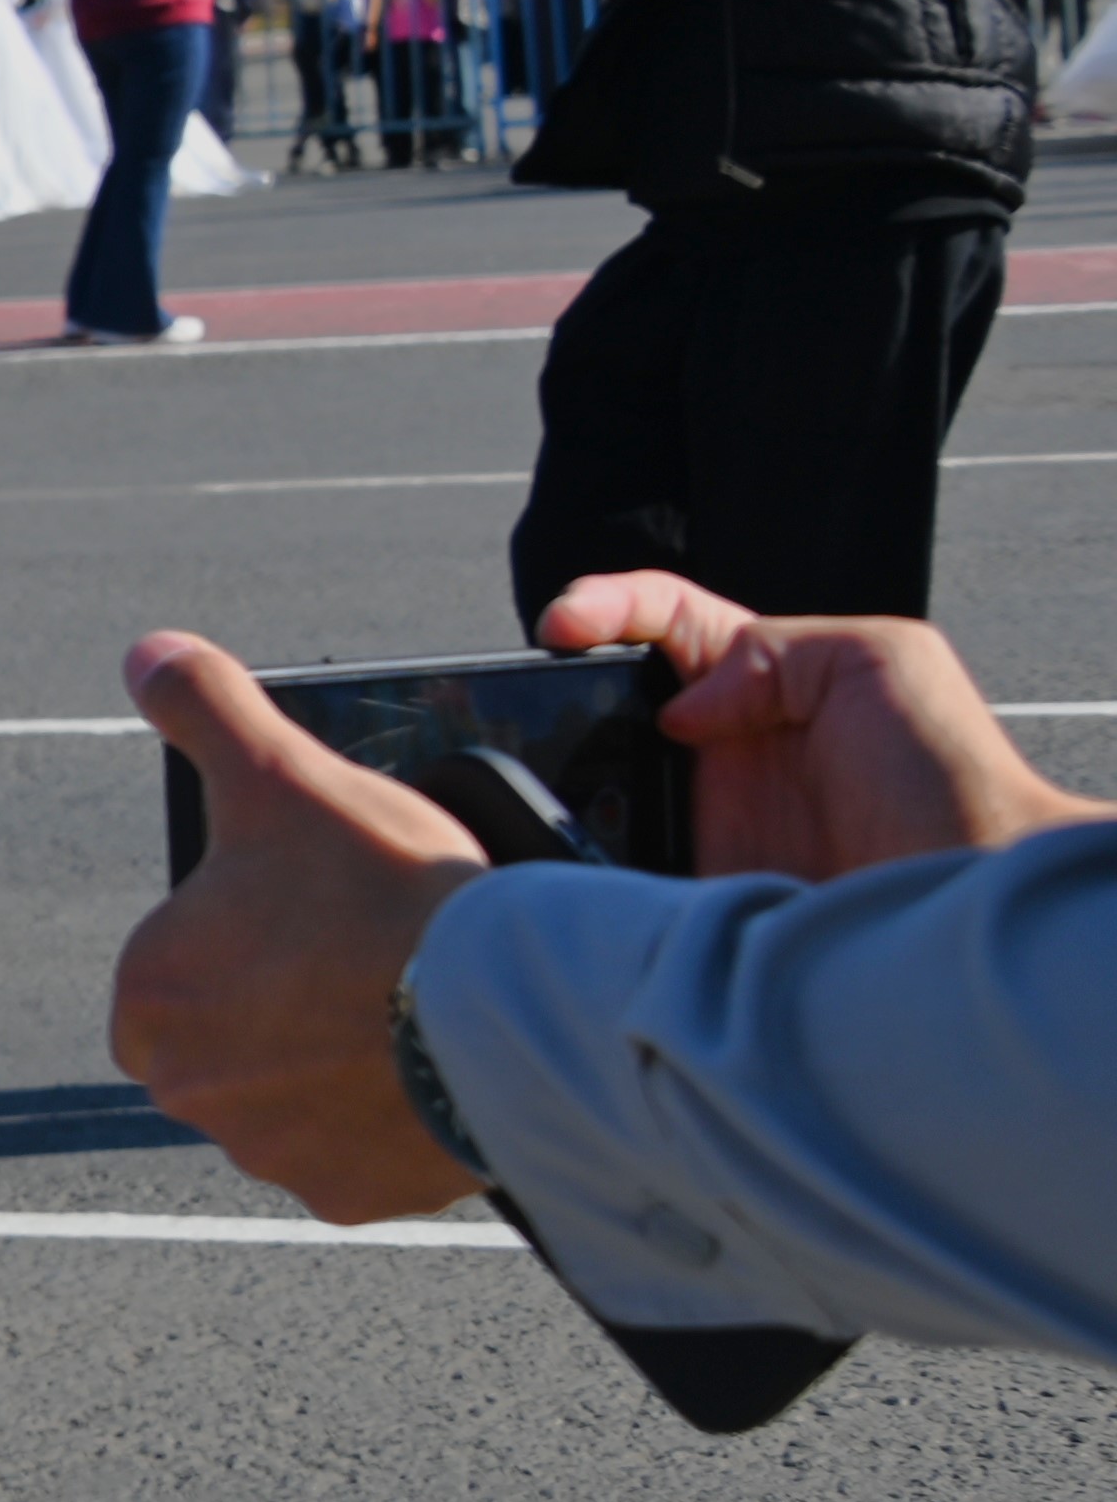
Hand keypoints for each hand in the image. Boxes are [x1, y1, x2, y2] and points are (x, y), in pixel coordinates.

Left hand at [109, 632, 490, 1225]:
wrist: (499, 1009)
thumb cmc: (380, 892)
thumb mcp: (282, 774)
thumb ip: (206, 707)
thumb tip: (148, 652)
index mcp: (147, 1001)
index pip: (174, 968)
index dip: (242, 936)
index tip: (307, 917)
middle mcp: (186, 1091)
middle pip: (232, 1035)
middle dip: (284, 1002)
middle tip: (363, 959)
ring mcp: (266, 1153)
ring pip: (292, 1095)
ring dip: (333, 1062)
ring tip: (401, 1009)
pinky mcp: (343, 1197)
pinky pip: (356, 1153)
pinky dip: (385, 1119)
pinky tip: (424, 1071)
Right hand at [532, 572, 1110, 876]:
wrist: (970, 895)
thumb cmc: (950, 778)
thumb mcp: (882, 660)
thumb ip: (771, 650)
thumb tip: (681, 715)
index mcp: (765, 681)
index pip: (665, 620)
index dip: (608, 605)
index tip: (563, 624)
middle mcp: (725, 746)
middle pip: (611, 697)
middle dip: (561, 686)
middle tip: (533, 693)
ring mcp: (705, 818)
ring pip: (597, 781)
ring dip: (562, 771)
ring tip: (531, 760)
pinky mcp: (693, 886)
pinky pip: (616, 864)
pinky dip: (579, 854)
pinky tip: (564, 842)